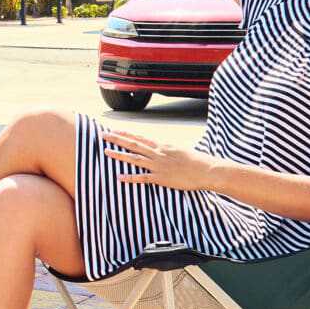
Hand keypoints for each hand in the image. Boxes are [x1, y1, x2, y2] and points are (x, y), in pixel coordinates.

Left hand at [100, 128, 218, 191]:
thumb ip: (169, 150)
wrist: (207, 170)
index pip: (141, 138)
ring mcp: (159, 165)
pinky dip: (130, 177)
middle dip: (117, 139)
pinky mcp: (161, 178)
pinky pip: (143, 177)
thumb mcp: (181, 151)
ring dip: (119, 155)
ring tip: (106, 152)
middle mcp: (158, 153)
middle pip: (134, 144)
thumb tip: (163, 149)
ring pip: (135, 158)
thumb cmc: (197, 161)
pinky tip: (119, 177)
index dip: (126, 134)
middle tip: (103, 135)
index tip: (114, 130)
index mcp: (163, 146)